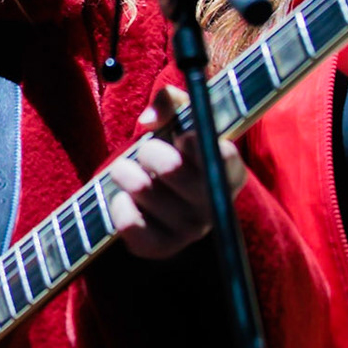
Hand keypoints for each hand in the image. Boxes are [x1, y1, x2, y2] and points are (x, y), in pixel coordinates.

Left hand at [105, 86, 247, 260]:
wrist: (161, 190)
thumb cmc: (175, 147)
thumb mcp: (180, 116)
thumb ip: (170, 101)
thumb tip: (149, 119)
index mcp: (228, 170)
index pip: (223, 159)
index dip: (199, 143)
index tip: (183, 135)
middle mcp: (214, 204)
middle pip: (177, 172)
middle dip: (151, 152)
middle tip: (144, 149)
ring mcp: (189, 230)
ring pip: (146, 193)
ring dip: (125, 172)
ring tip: (124, 169)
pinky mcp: (162, 247)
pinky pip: (132, 227)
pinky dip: (119, 207)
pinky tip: (122, 198)